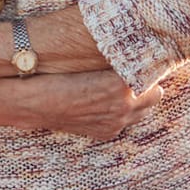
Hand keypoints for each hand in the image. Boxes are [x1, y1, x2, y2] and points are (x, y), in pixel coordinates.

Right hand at [31, 71, 163, 139]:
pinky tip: (104, 102)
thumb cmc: (56, 75)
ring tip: (118, 88)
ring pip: (144, 110)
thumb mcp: (88, 62)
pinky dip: (120, 112)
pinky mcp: (107, 132)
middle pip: (156, 94)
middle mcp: (124, 106)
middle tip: (132, 73)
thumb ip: (116, 62)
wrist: (34, 102)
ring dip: (136, 99)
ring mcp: (116, 122)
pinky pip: (125, 121)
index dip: (148, 66)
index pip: (153, 73)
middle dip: (146, 84)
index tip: (144, 60)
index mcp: (122, 84)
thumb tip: (132, 57)